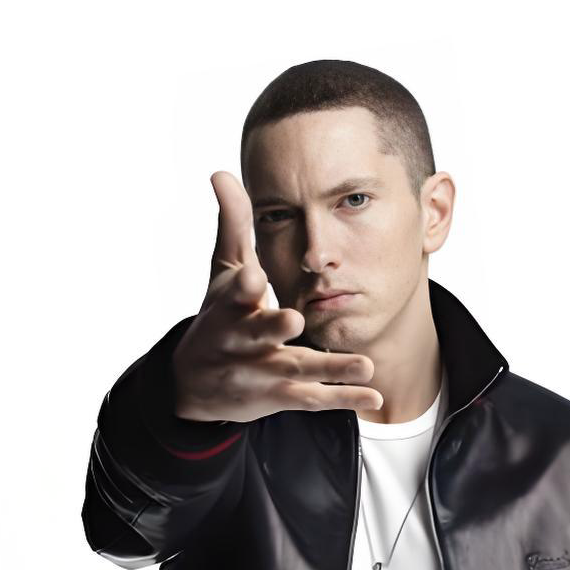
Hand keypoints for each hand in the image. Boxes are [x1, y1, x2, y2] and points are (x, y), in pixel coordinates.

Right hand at [170, 171, 383, 423]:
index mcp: (229, 306)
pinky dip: (342, 398)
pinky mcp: (278, 395)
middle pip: (259, 333)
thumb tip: (221, 172)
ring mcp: (261, 370)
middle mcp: (243, 340)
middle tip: (294, 318)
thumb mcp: (222, 270)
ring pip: (296, 368)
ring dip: (330, 367)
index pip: (234, 293)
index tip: (252, 278)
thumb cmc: (218, 314)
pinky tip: (374, 397)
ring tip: (365, 365)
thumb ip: (233, 224)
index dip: (242, 286)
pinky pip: (312, 398)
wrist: (195, 381)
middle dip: (273, 327)